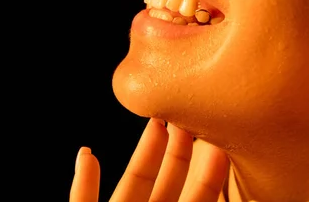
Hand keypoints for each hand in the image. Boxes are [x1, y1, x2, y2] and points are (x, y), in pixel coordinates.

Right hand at [69, 119, 228, 201]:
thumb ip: (200, 200)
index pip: (196, 198)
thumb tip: (226, 169)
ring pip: (131, 187)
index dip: (208, 170)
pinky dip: (82, 181)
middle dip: (178, 148)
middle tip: (193, 116)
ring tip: (156, 124)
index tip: (217, 138)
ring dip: (144, 154)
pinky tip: (87, 154)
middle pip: (167, 183)